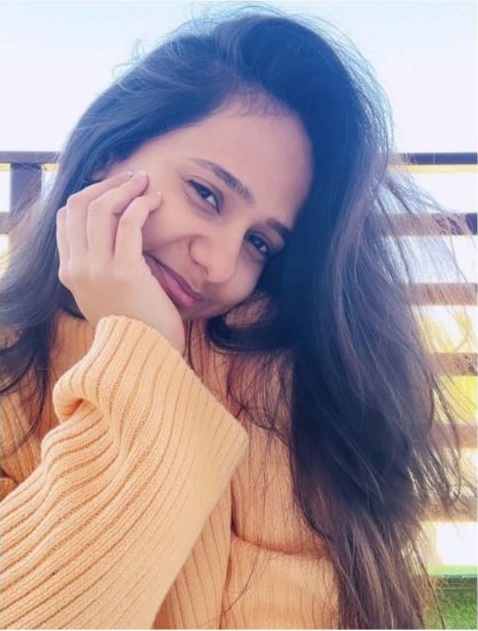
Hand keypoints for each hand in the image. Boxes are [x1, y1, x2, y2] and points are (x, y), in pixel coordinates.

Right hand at [56, 171, 185, 353]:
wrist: (145, 357)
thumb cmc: (135, 325)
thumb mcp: (106, 295)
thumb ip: (99, 269)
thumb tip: (112, 238)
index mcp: (69, 272)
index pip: (66, 218)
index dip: (89, 195)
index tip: (114, 188)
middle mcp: (77, 268)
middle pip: (79, 206)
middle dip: (106, 185)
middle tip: (132, 178)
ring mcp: (97, 270)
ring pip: (100, 208)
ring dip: (124, 188)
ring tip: (144, 183)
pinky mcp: (123, 271)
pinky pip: (127, 223)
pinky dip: (141, 204)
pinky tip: (156, 201)